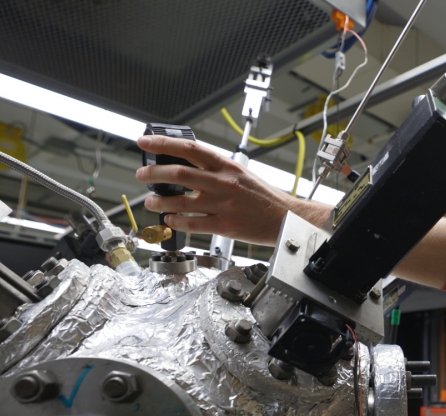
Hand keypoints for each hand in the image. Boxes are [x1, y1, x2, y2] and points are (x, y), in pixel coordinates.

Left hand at [134, 136, 328, 245]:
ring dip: (160, 201)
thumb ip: (216, 170)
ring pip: (181, 202)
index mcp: (227, 166)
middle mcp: (224, 183)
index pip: (190, 149)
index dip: (163, 144)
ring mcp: (223, 205)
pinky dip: (176, 222)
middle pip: (179, 174)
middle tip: (142, 175)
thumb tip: (186, 167)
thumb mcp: (242, 174)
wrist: (286, 218)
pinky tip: (170, 220)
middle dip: (154, 174)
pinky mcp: (225, 225)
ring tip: (151, 202)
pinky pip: (192, 224)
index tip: (145, 142)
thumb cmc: (264, 198)